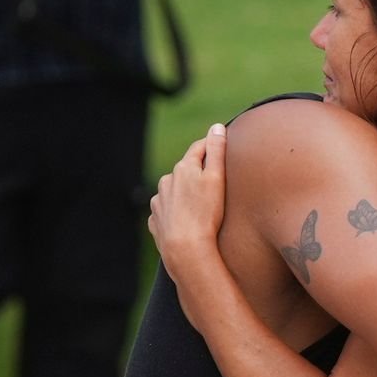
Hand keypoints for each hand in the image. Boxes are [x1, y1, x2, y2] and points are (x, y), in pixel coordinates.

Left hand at [148, 123, 227, 281]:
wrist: (185, 249)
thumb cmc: (206, 214)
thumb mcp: (216, 178)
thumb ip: (216, 150)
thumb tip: (217, 127)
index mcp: (183, 168)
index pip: (199, 148)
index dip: (212, 146)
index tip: (221, 146)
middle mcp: (166, 181)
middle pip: (185, 170)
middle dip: (197, 171)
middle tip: (213, 180)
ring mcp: (158, 202)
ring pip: (174, 190)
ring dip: (184, 192)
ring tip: (199, 204)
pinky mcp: (155, 221)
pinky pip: (166, 211)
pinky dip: (175, 212)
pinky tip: (185, 221)